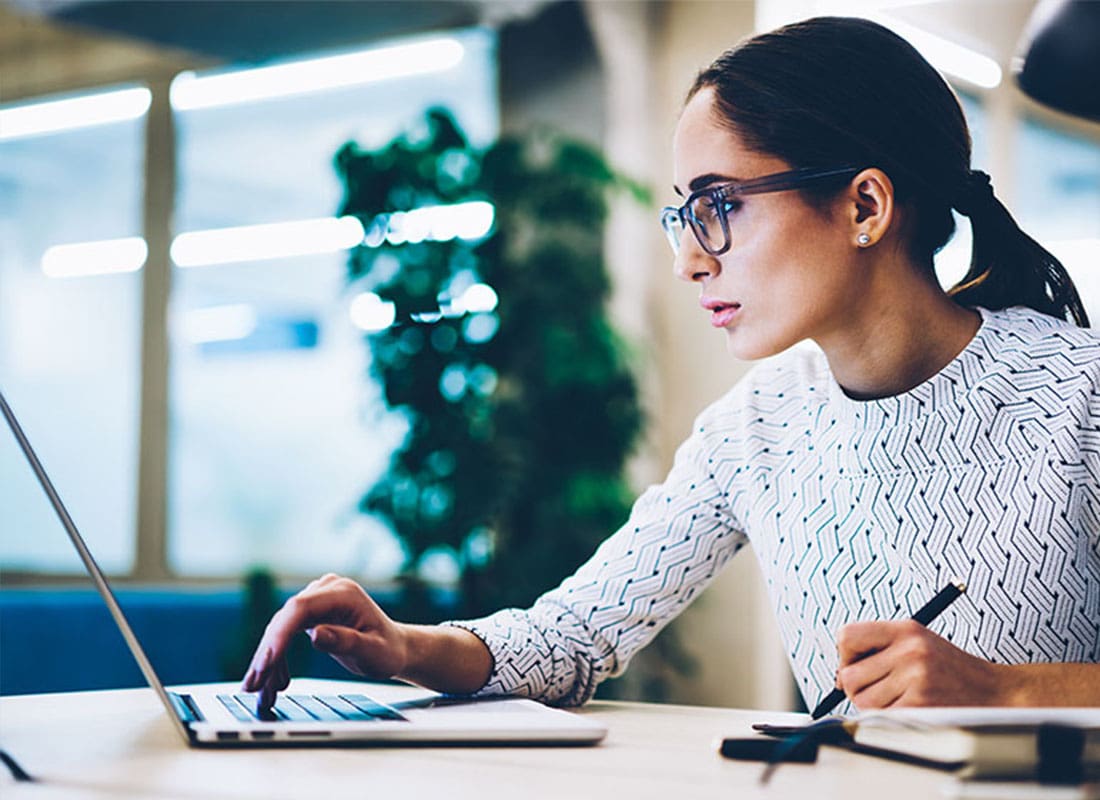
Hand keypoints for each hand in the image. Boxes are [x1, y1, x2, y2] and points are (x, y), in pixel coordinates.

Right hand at [240, 574, 408, 711]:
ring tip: (259, 691)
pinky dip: (278, 659)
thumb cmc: (388, 649)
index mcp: (344, 594)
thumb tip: (316, 635)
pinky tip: (273, 682)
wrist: (394, 647)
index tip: (267, 662)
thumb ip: (346, 642)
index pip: (301, 609)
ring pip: (281, 628)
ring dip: (268, 661)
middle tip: (253, 685)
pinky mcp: (311, 612)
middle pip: (286, 619)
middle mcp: (327, 590)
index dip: (280, 635)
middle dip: (267, 654)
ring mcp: (318, 599)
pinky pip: (286, 634)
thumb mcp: (374, 652)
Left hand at [835, 620, 1010, 708]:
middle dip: (858, 687)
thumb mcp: (917, 641)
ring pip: (861, 700)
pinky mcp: (921, 705)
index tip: (855, 666)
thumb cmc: (950, 669)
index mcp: (905, 629)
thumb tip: (840, 675)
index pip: (847, 635)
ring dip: (874, 705)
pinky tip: (911, 708)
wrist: (995, 691)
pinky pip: (881, 717)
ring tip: (900, 698)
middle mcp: (909, 650)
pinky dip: (890, 718)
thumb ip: (880, 648)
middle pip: (848, 675)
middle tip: (880, 689)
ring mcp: (915, 678)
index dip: (844, 655)